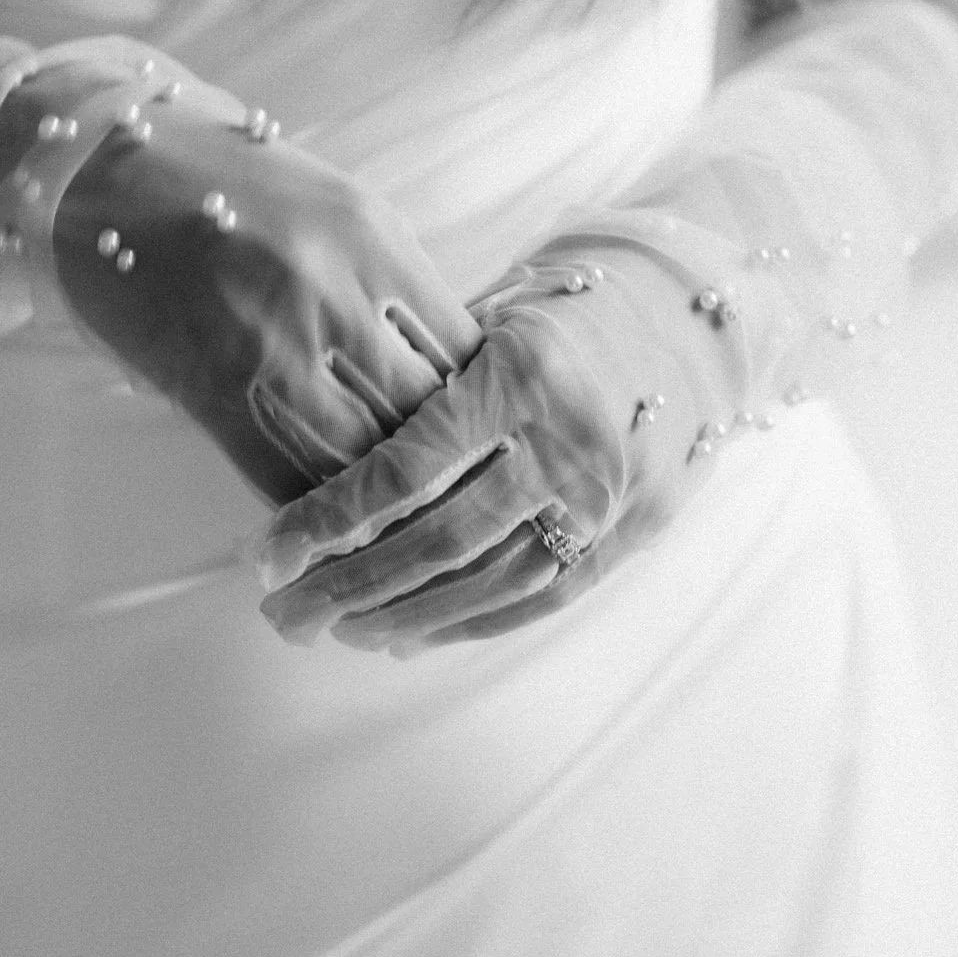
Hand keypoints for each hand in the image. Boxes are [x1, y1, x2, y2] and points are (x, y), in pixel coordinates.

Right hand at [53, 90, 482, 502]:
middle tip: (450, 507)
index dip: (478, 408)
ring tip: (391, 532)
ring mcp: (272, 345)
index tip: (478, 439)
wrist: (95, 165)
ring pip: (359, 460)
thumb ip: (391, 282)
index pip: (463, 354)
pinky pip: (282, 477)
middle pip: (421, 415)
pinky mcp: (211, 387)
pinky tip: (321, 527)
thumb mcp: (332, 207)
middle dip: (438, 466)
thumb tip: (450, 366)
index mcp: (376, 241)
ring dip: (375, 503)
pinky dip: (308, 511)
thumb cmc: (222, 183)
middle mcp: (335, 294)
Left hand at [258, 246, 714, 649]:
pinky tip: (406, 637)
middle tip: (283, 615)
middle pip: (439, 539)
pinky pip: (539, 598)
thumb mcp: (484, 326)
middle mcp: (566, 442)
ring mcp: (606, 495)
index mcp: (518, 376)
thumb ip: (413, 392)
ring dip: (401, 617)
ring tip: (335, 630)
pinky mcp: (631, 533)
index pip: (403, 469)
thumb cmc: (558, 319)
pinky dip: (467, 624)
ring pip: (487, 580)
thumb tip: (306, 464)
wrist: (692, 325)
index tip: (265, 557)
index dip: (326, 520)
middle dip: (350, 586)